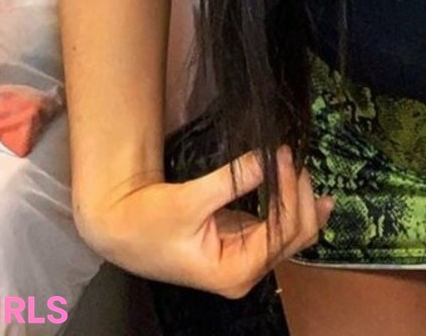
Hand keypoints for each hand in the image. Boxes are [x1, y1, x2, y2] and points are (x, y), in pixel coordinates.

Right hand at [79, 144, 332, 297]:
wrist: (123, 230)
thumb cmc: (148, 222)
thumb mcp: (188, 200)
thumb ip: (231, 181)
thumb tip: (267, 157)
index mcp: (235, 271)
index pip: (282, 232)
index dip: (290, 191)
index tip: (283, 153)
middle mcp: (246, 271)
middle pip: (297, 237)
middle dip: (302, 195)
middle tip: (292, 155)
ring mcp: (246, 259)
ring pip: (293, 233)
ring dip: (302, 199)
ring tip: (299, 165)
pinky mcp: (242, 243)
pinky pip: (279, 226)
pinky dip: (292, 204)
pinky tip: (299, 183)